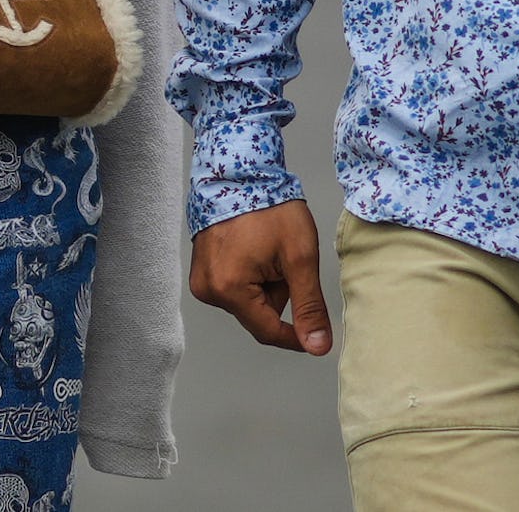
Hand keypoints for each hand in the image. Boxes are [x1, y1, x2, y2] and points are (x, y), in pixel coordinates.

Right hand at [189, 200, 331, 354]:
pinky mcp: (201, 268)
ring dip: (264, 283)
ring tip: (266, 248)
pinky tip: (253, 247)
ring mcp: (201, 278)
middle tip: (285, 258)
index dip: (297, 335)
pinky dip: (250, 273)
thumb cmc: (268, 207)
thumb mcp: (299, 258)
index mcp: (229, 289)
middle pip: (257, 314)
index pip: (268, 331)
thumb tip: (316, 346)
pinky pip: (233, 285)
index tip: (318, 331)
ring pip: (247, 300)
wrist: (240, 173)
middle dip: (278, 293)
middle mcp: (208, 288)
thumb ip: (308, 306)